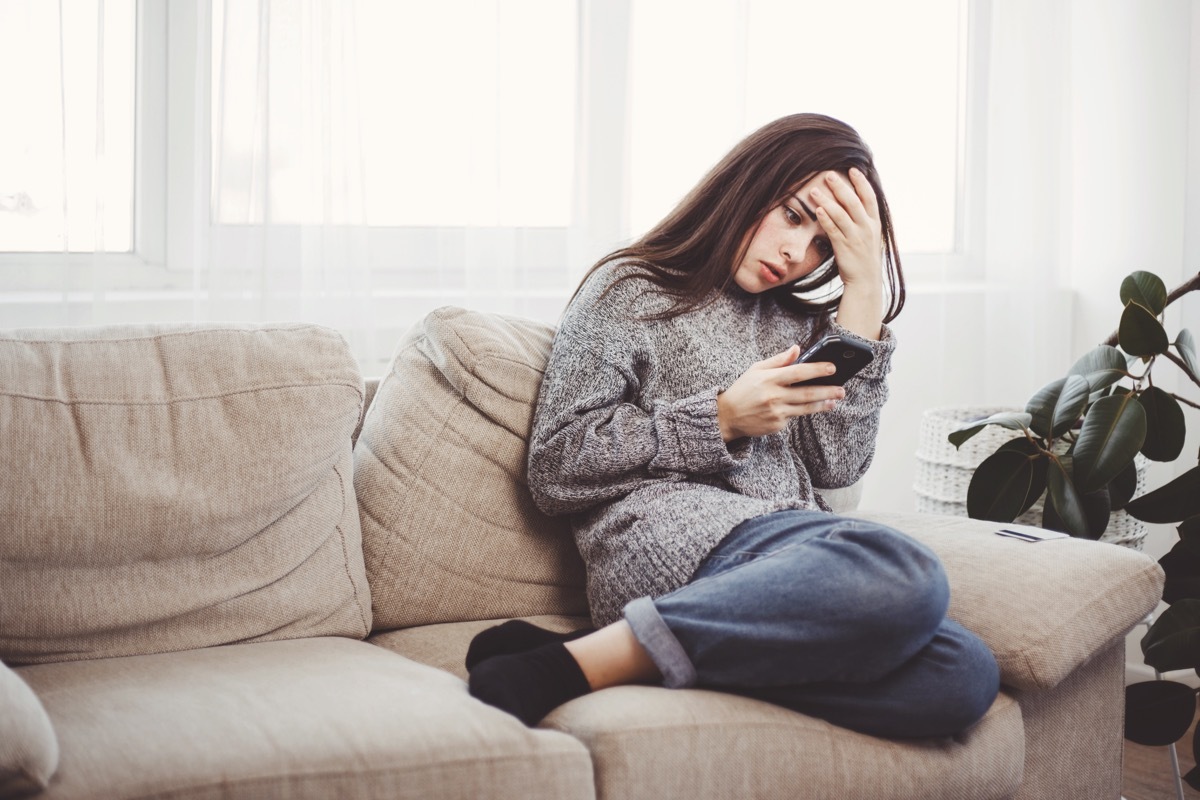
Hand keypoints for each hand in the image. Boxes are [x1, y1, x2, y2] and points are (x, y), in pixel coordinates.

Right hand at [716, 346, 845, 441]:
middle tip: (842, 389)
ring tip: (835, 400)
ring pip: (806, 408)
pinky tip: (815, 407)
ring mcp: (776, 412)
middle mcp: (773, 396)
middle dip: (827, 390)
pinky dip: (804, 411)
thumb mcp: (756, 369)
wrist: (727, 416)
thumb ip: (778, 360)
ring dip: (823, 404)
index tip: (832, 367)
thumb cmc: (744, 389)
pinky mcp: (777, 425)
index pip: (798, 372)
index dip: (817, 369)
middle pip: (807, 393)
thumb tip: (797, 349)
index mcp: (769, 379)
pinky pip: (794, 417)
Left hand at [807, 168, 882, 289]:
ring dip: (827, 200)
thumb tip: (854, 202)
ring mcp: (856, 237)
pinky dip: (826, 219)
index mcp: (875, 223)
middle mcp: (867, 228)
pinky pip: (833, 230)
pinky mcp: (844, 247)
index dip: (862, 182)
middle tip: (829, 174)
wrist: (865, 281)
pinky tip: (818, 210)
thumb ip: (864, 220)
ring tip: (815, 190)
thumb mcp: (870, 236)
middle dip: (841, 187)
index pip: (870, 198)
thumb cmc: (865, 257)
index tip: (853, 170)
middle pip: (854, 202)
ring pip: (841, 214)